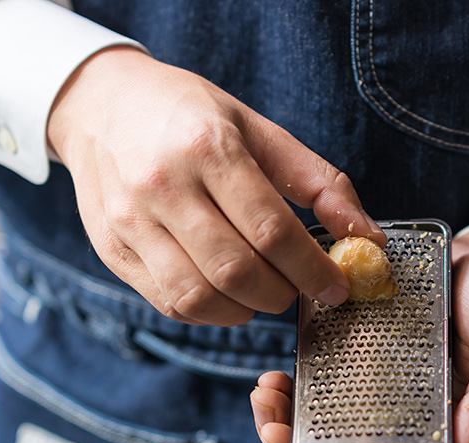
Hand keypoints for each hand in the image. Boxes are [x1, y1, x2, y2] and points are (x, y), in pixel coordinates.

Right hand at [48, 48, 385, 325]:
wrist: (100, 105)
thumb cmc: (191, 117)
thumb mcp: (258, 130)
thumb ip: (318, 183)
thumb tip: (368, 237)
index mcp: (208, 146)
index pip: (271, 229)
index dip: (312, 269)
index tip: (338, 286)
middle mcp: (162, 185)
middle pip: (236, 269)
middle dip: (282, 293)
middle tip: (299, 289)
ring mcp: (130, 221)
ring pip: (198, 296)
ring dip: (245, 310)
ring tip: (263, 293)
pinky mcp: (112, 249)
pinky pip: (169, 302)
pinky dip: (210, 311)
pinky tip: (226, 293)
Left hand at [250, 231, 468, 442]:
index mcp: (449, 432)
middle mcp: (408, 422)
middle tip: (273, 434)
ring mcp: (380, 393)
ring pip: (324, 433)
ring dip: (285, 427)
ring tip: (265, 397)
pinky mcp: (359, 360)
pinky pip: (319, 388)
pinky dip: (292, 390)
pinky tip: (276, 374)